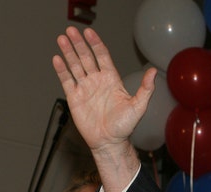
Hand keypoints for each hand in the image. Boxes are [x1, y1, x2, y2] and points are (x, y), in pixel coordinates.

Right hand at [52, 27, 154, 191]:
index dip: (96, 43)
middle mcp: (97, 81)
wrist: (110, 142)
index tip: (89, 32)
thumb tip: (153, 72)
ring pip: (75, 66)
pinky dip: (62, 70)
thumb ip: (146, 89)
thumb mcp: (138, 106)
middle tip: (71, 30)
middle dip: (79, 44)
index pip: (102, 56)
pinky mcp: (74, 98)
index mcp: (112, 80)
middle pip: (86, 57)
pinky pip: (67, 81)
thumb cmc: (125, 126)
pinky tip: (57, 59)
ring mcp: (85, 88)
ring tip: (62, 39)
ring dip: (68, 52)